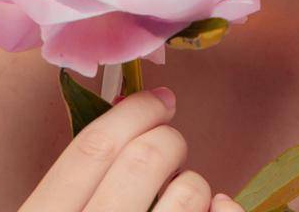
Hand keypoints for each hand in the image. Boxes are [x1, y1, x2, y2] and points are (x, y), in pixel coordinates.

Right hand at [17, 87, 239, 211]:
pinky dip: (226, 210)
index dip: (132, 112)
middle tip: (171, 145)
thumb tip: (131, 120)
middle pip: (142, 161)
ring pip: (186, 196)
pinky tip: (219, 209)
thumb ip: (72, 187)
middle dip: (167, 140)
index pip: (91, 148)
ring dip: (194, 184)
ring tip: (184, 194)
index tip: (160, 99)